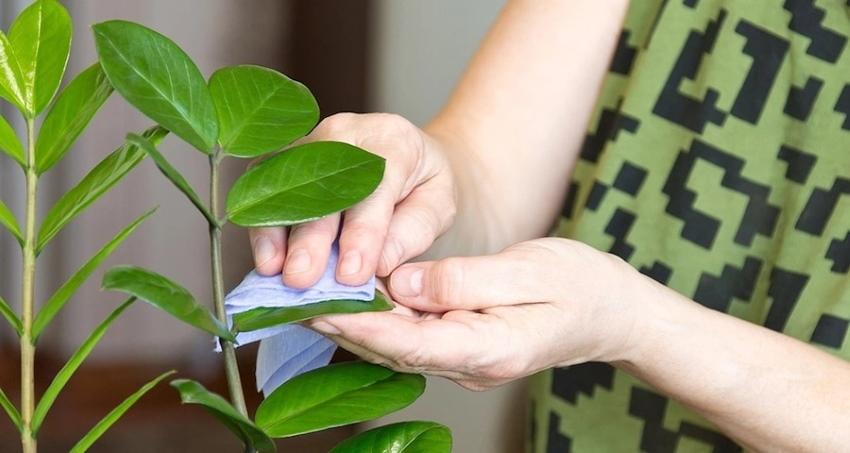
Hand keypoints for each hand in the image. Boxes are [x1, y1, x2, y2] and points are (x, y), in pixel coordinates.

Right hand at [249, 113, 456, 287]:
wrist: (409, 159)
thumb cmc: (424, 187)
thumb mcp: (439, 207)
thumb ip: (412, 232)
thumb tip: (378, 264)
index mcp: (393, 141)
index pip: (374, 187)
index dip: (362, 234)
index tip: (352, 276)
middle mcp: (346, 133)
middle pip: (322, 184)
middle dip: (311, 236)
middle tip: (303, 278)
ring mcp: (310, 141)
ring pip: (285, 183)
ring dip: (276, 230)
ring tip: (275, 271)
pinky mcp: (286, 157)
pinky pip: (264, 187)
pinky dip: (263, 224)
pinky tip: (267, 257)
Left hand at [306, 238, 645, 389]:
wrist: (611, 311)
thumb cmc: (579, 287)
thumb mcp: (528, 272)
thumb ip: (464, 280)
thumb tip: (404, 282)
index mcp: (487, 349)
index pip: (409, 343)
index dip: (360, 326)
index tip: (317, 309)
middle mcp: (468, 361)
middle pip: (391, 347)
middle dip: (339, 324)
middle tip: (288, 299)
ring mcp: (464, 356)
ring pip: (395, 341)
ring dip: (351, 319)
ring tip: (303, 294)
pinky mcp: (461, 341)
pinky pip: (410, 331)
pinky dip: (377, 313)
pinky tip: (350, 293)